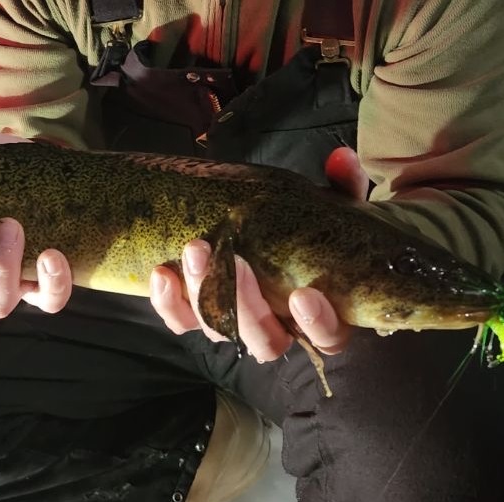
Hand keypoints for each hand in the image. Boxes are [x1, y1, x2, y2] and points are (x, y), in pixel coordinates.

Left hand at [149, 147, 369, 360]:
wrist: (264, 226)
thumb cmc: (305, 227)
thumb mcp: (329, 206)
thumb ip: (341, 188)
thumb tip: (340, 159)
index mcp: (319, 313)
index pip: (327, 337)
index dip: (317, 324)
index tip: (303, 295)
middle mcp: (277, 327)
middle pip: (265, 341)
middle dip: (247, 305)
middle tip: (236, 261)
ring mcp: (234, 325)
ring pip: (219, 329)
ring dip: (204, 293)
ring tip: (195, 248)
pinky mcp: (198, 316)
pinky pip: (181, 321)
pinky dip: (169, 303)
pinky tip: (163, 272)